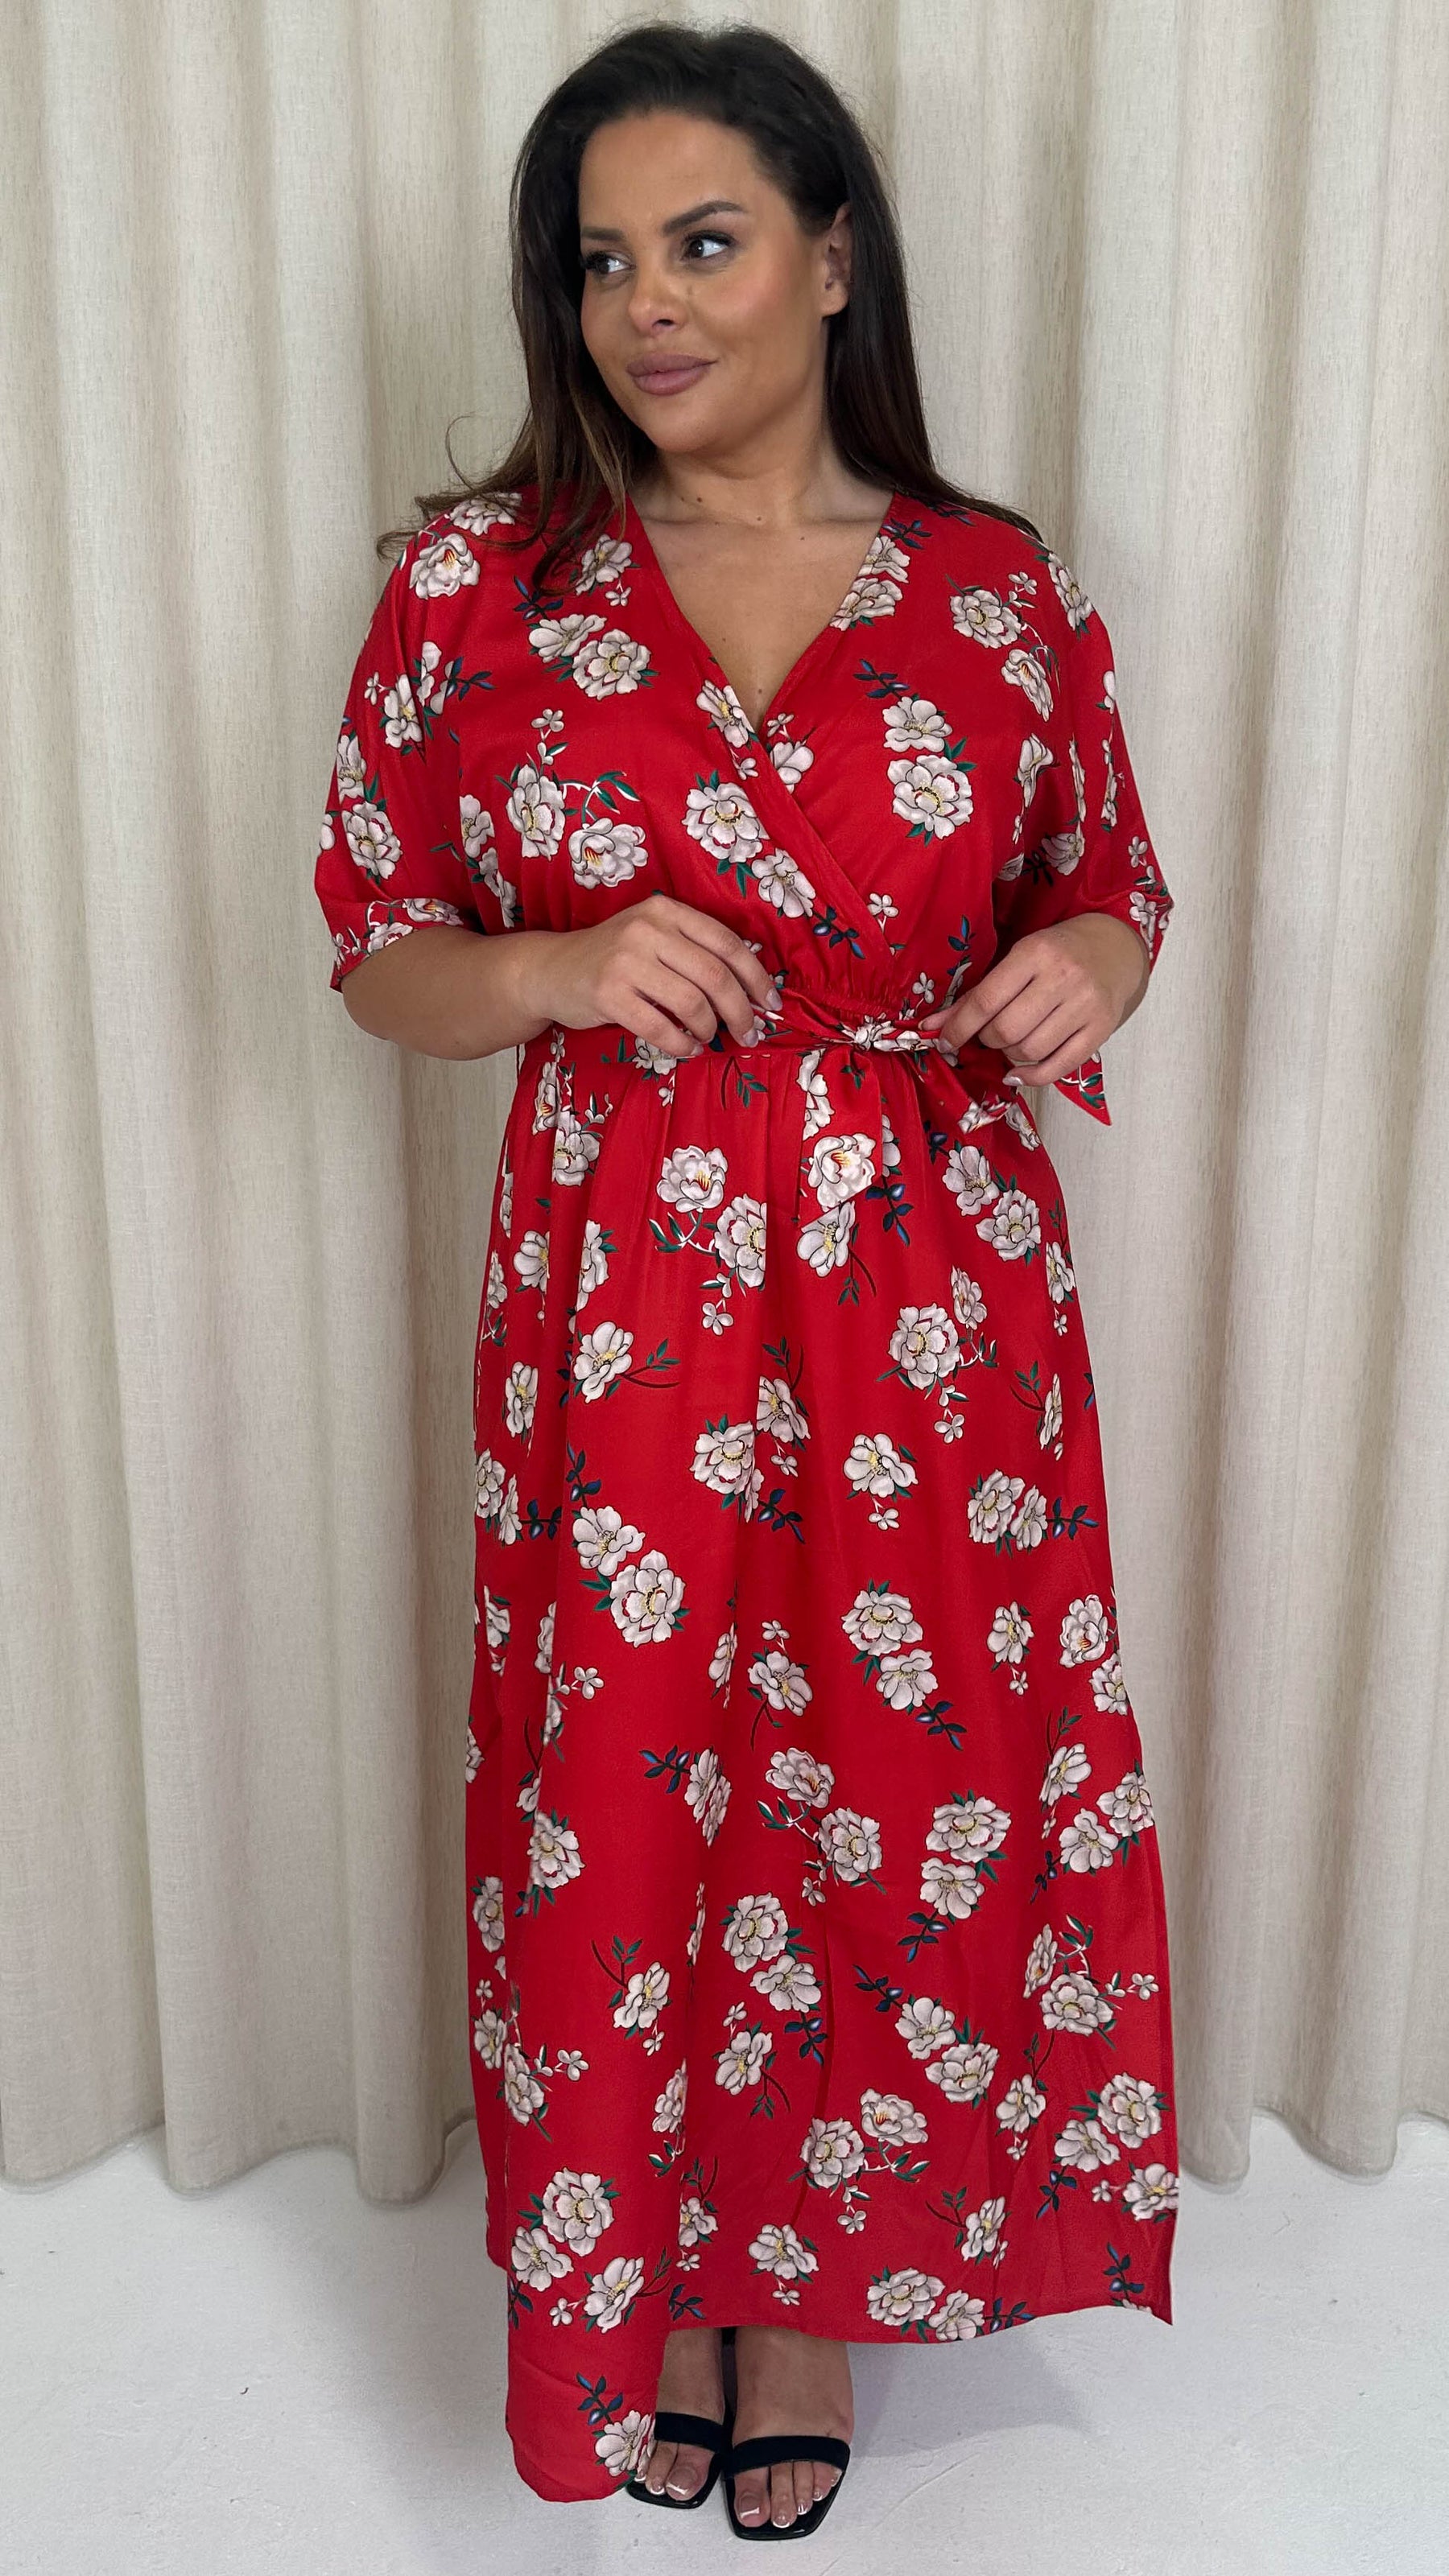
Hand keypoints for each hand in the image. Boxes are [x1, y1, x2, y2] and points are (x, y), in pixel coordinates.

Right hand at [521, 892, 777, 1059]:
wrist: (551, 969)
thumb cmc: (613, 958)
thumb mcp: (653, 937)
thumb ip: (694, 949)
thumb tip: (751, 985)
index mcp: (666, 910)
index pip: (727, 943)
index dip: (756, 977)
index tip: (770, 1003)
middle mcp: (647, 929)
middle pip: (715, 976)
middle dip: (740, 1010)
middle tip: (749, 1032)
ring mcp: (625, 961)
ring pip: (691, 1003)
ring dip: (710, 1029)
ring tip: (709, 1039)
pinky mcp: (607, 994)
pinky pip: (659, 1027)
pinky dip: (681, 1044)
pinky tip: (686, 1048)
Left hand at [918, 914, 1148, 1087]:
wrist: (1114, 949)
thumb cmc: (1057, 953)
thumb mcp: (1016, 959)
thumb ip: (977, 994)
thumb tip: (931, 1027)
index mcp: (1035, 953)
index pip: (986, 1001)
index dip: (959, 1027)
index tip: (945, 1040)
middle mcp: (1063, 978)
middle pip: (1006, 1030)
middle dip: (987, 1040)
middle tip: (989, 1034)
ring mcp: (1085, 1005)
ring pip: (1030, 1051)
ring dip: (1009, 1056)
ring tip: (1010, 1043)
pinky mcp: (1101, 1028)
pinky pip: (1059, 1067)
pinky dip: (1031, 1076)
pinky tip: (1018, 1071)